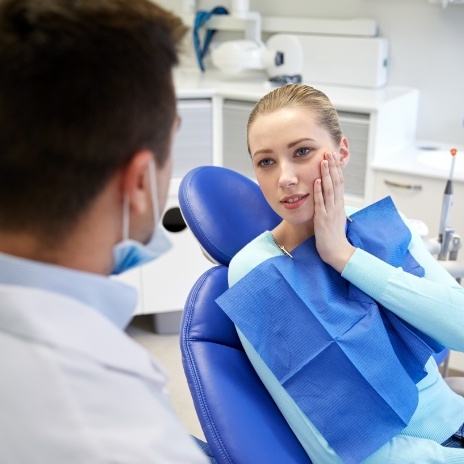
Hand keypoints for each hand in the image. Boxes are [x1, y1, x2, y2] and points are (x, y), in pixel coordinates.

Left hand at [313, 151, 354, 272]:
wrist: (337, 252)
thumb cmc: (334, 236)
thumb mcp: (335, 217)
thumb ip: (333, 206)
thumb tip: (331, 196)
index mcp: (339, 205)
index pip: (339, 183)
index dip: (336, 169)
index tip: (333, 157)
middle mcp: (337, 206)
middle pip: (336, 182)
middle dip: (332, 167)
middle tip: (329, 152)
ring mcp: (330, 212)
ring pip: (329, 189)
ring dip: (326, 175)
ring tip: (323, 161)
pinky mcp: (323, 219)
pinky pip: (321, 203)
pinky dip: (318, 191)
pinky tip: (315, 181)